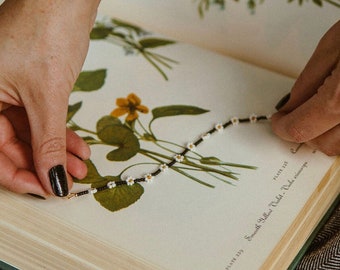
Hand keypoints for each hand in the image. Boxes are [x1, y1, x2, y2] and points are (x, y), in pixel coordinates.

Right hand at [0, 0, 98, 196]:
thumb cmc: (47, 33)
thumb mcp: (48, 96)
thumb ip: (48, 142)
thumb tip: (53, 181)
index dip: (20, 176)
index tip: (48, 190)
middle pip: (13, 145)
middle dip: (46, 164)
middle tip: (71, 180)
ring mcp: (8, 91)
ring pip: (31, 133)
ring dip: (58, 151)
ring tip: (82, 167)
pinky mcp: (30, 86)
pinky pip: (42, 117)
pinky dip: (61, 132)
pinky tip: (79, 147)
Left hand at [272, 20, 339, 155]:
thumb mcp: (333, 47)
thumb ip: (307, 83)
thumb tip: (290, 107)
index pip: (301, 128)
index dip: (283, 127)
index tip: (279, 122)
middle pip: (325, 144)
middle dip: (306, 132)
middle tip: (299, 114)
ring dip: (328, 134)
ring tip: (322, 111)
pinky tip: (339, 112)